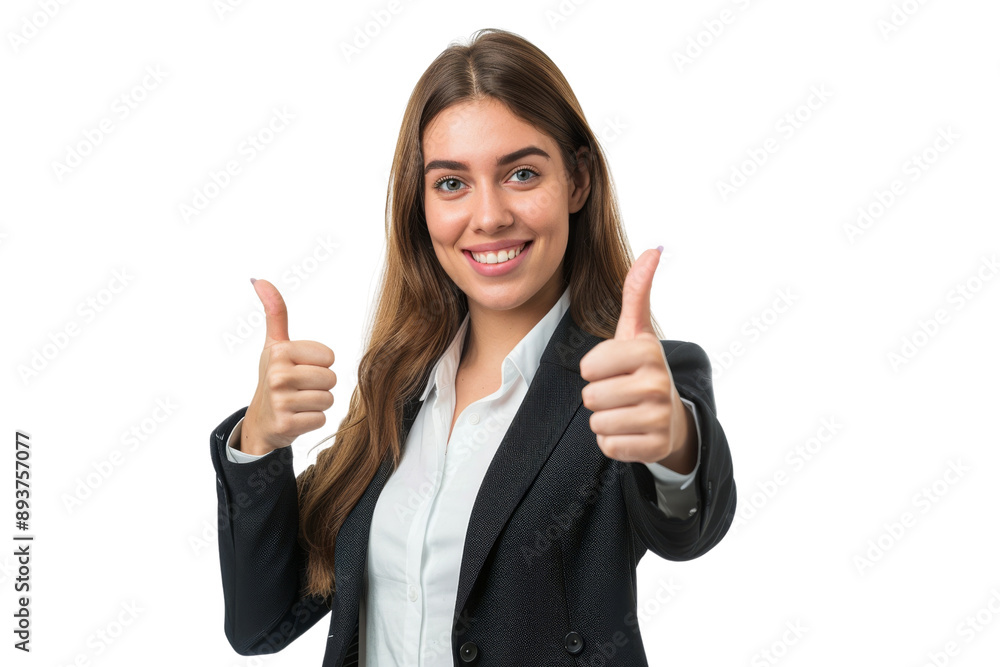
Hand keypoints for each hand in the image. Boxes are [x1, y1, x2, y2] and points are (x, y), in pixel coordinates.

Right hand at [241, 279, 336, 455]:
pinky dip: (313, 420)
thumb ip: (274, 312)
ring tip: (299, 403)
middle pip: (331, 378)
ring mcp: (280, 401)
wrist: (261, 420)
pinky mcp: (286, 424)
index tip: (300, 369)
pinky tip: (296, 417)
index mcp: (279, 352)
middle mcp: (277, 375)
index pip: (329, 357)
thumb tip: (258, 279)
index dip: (320, 365)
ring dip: (318, 404)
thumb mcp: (275, 345)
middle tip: (301, 389)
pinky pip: (321, 418)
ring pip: (328, 399)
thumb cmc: (275, 378)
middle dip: (320, 386)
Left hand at [579, 247, 695, 472]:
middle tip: (620, 393)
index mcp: (648, 351)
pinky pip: (608, 447)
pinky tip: (631, 431)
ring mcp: (659, 417)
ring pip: (597, 423)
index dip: (592, 369)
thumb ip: (636, 291)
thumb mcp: (635, 331)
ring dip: (604, 420)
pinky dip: (613, 442)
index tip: (613, 368)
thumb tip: (653, 248)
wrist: (672, 417)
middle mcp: (658, 383)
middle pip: (590, 396)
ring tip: (625, 411)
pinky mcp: (655, 447)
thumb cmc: (642, 369)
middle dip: (598, 396)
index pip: (588, 366)